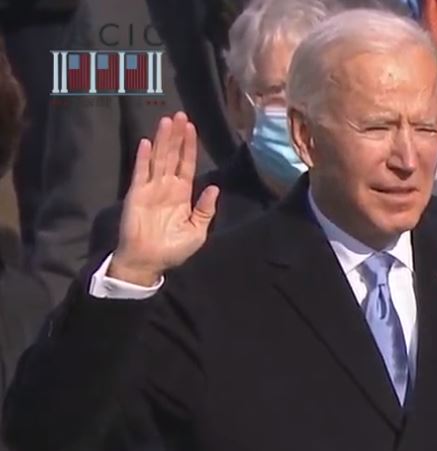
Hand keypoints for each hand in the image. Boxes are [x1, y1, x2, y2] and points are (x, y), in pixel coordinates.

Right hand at [112, 111, 218, 285]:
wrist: (148, 262)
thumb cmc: (173, 249)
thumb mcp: (197, 230)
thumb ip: (205, 209)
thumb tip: (214, 187)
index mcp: (182, 194)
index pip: (186, 164)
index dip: (189, 146)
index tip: (192, 128)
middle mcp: (166, 187)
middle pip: (172, 155)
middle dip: (176, 136)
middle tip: (180, 115)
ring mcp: (150, 188)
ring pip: (158, 159)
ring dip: (162, 140)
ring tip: (166, 121)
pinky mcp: (136, 194)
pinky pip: (140, 173)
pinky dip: (143, 158)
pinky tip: (146, 143)